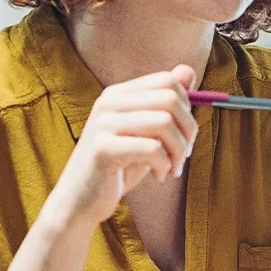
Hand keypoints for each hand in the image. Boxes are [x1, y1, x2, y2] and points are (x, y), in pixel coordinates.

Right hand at [50, 67, 197, 226]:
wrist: (81, 201)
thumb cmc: (118, 167)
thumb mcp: (146, 134)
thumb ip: (165, 104)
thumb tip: (189, 70)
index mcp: (119, 94)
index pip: (168, 81)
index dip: (187, 108)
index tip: (184, 135)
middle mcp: (108, 102)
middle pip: (170, 99)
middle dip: (188, 130)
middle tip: (182, 156)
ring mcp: (103, 123)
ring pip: (164, 122)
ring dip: (178, 151)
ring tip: (171, 169)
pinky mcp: (102, 148)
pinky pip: (152, 149)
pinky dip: (164, 165)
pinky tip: (159, 177)